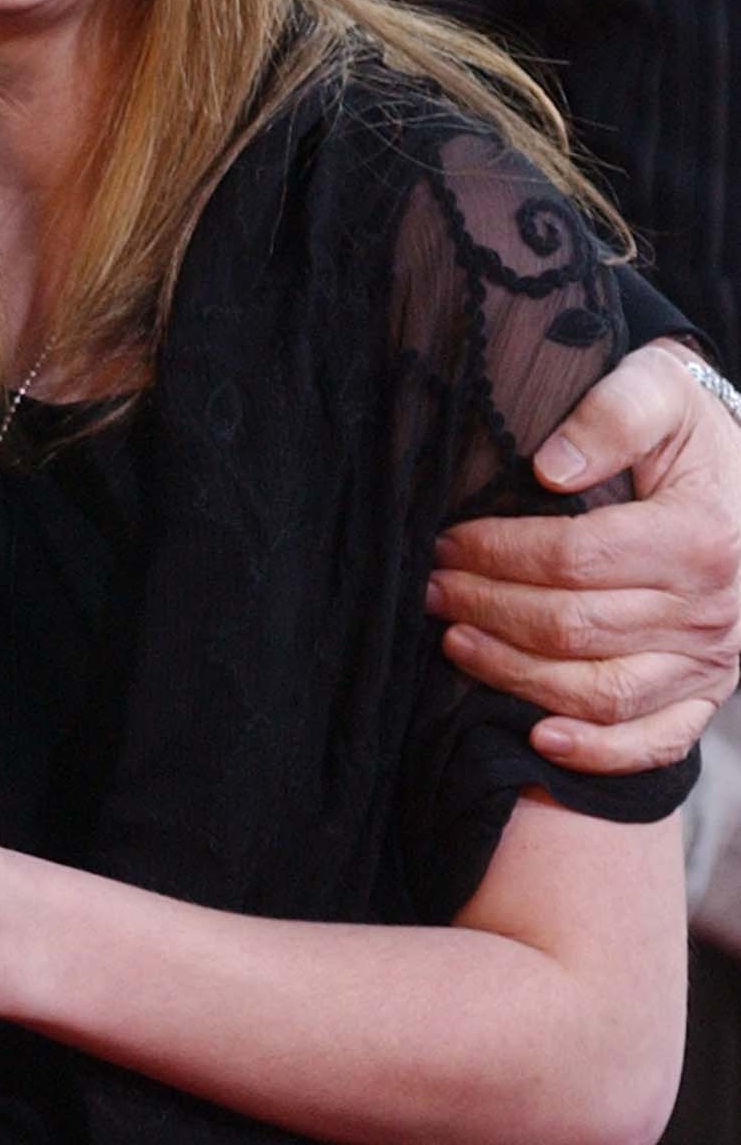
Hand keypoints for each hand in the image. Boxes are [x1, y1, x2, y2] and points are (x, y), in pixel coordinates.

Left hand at [429, 341, 740, 773]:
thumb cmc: (687, 433)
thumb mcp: (660, 392)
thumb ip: (611, 414)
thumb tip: (549, 467)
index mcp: (700, 537)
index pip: (575, 559)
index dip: (499, 554)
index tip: (448, 541)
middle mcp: (712, 610)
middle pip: (574, 629)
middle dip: (487, 608)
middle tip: (432, 587)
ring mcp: (712, 662)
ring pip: (599, 693)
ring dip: (514, 674)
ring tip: (454, 639)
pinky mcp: (705, 696)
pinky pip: (653, 744)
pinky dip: (596, 752)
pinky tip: (537, 737)